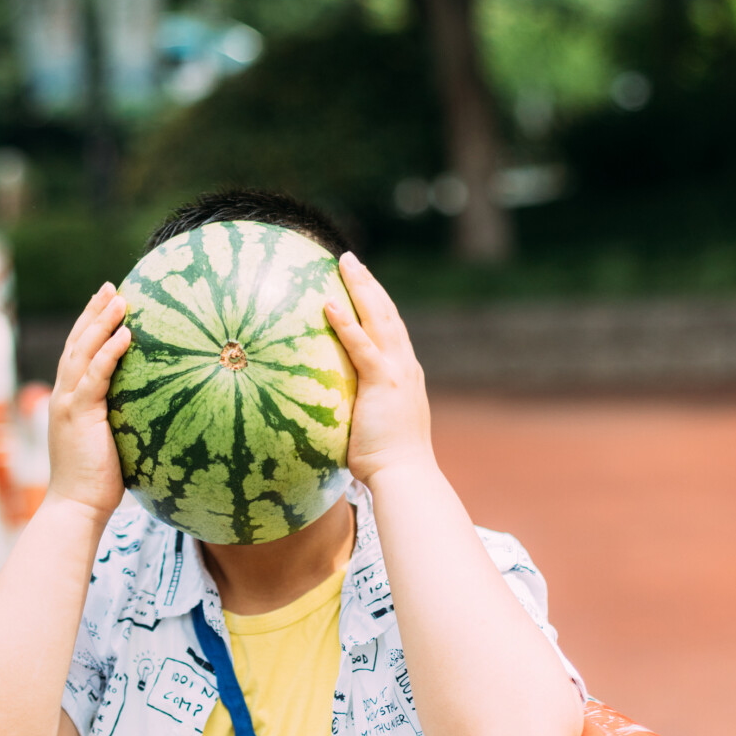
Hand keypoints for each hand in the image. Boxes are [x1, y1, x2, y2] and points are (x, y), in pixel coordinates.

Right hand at [46, 281, 130, 520]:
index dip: (90, 327)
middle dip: (93, 312)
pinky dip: (109, 352)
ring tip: (119, 298)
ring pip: (83, 351)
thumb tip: (151, 413)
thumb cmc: (97, 484)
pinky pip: (95, 376)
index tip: (105, 303)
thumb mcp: (109, 444)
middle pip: (77, 343)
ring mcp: (68, 404)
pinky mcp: (79, 415)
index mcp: (69, 401)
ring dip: (101, 322)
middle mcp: (64, 396)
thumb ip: (121, 422)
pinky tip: (126, 334)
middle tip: (111, 287)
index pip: (78, 355)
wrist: (75, 507)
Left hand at [325, 253, 432, 486]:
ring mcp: (397, 372)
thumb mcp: (375, 427)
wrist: (405, 475)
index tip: (362, 284)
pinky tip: (329, 304)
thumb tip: (338, 412)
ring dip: (361, 288)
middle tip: (350, 259)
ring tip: (344, 262)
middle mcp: (405, 366)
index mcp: (404, 375)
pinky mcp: (383, 383)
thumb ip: (362, 411)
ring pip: (378, 319)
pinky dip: (346, 324)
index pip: (389, 330)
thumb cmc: (387, 463)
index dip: (375, 304)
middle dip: (368, 284)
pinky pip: (361, 347)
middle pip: (386, 313)